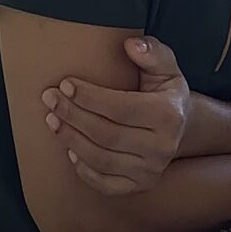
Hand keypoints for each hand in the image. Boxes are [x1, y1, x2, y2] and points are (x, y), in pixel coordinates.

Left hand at [41, 36, 190, 197]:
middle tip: (50, 99)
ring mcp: (151, 171)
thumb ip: (152, 52)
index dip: (89, 97)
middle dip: (73, 115)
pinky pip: (105, 184)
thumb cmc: (163, 92)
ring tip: (53, 119)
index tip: (65, 84)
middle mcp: (163, 148)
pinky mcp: (139, 186)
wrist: (180, 127)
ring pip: (101, 159)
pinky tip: (70, 150)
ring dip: (71, 139)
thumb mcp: (165, 67)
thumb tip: (131, 45)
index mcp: (169, 115)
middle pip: (106, 134)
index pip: (121, 108)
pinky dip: (84, 169)